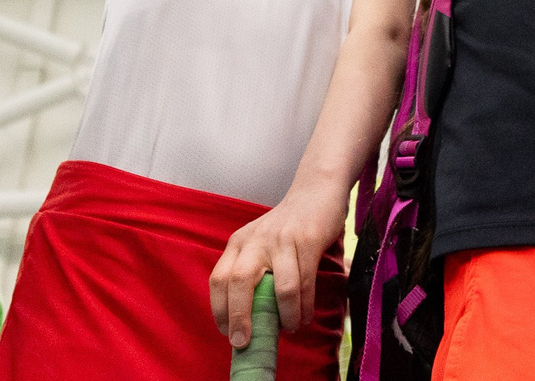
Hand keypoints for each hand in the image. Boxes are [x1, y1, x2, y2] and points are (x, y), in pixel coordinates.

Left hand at [211, 185, 343, 348]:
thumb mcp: (259, 244)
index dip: (219, 310)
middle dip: (240, 317)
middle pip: (239, 282)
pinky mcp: (308, 240)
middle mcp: (255, 240)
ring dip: (284, 316)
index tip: (227, 334)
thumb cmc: (286, 228)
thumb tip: (248, 320)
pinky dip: (304, 306)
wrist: (316, 191)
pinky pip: (305, 282)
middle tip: (245, 342)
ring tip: (289, 329)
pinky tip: (304, 316)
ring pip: (279, 288)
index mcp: (238, 243)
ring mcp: (282, 239)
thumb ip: (250, 272)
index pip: (218, 279)